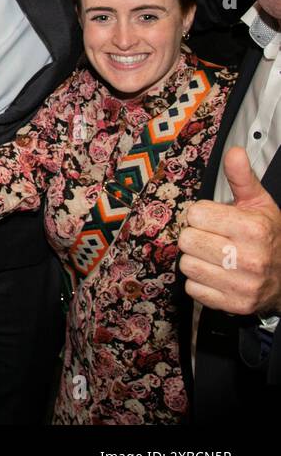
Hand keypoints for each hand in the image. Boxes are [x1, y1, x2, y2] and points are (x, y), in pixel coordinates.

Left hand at [179, 147, 280, 315]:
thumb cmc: (269, 236)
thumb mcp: (259, 204)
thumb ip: (242, 178)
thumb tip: (234, 151)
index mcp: (253, 229)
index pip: (195, 215)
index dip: (202, 215)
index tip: (216, 220)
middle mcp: (247, 259)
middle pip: (186, 240)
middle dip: (197, 236)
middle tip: (215, 239)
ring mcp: (241, 285)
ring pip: (186, 264)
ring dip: (196, 260)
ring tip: (217, 257)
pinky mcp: (232, 305)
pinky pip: (192, 287)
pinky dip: (200, 282)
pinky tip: (218, 275)